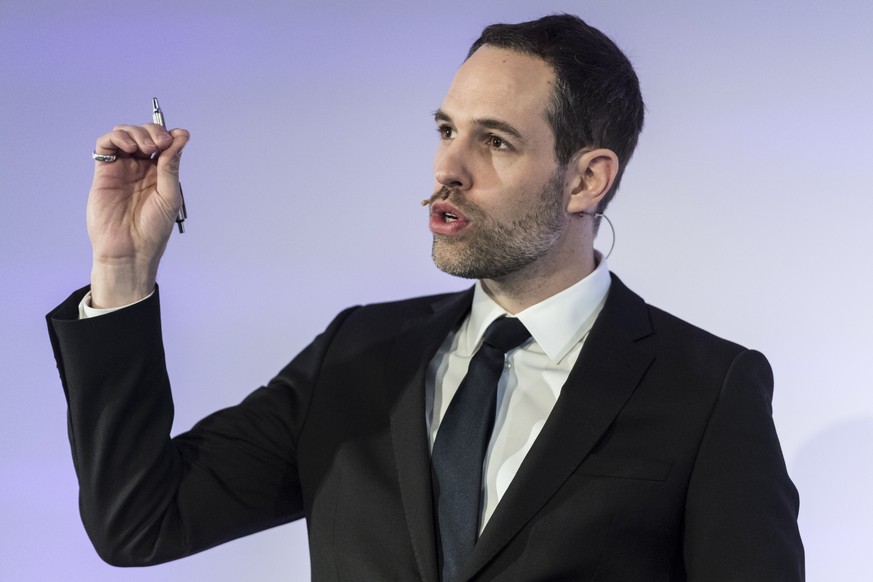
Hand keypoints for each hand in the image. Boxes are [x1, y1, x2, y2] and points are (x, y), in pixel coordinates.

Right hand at [88, 124, 189, 307]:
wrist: (130, 250)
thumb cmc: (152, 229)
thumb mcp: (169, 194)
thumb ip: (171, 165)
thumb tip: (181, 137)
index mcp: (160, 173)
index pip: (164, 143)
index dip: (169, 134)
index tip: (176, 137)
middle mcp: (141, 168)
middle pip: (144, 134)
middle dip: (153, 131)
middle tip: (159, 144)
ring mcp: (122, 168)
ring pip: (125, 134)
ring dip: (136, 132)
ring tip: (145, 147)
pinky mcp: (104, 172)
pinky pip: (105, 145)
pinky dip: (116, 137)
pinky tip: (128, 147)